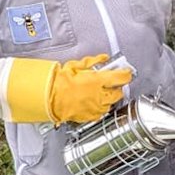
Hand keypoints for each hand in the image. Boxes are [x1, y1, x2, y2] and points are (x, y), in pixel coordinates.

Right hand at [4, 55, 131, 124]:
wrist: (48, 99)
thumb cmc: (58, 83)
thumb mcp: (75, 66)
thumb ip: (93, 62)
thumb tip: (103, 58)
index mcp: (98, 81)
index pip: (122, 77)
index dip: (126, 74)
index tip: (125, 72)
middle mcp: (100, 95)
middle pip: (119, 92)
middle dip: (117, 87)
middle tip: (112, 83)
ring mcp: (96, 107)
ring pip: (111, 104)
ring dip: (109, 98)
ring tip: (100, 93)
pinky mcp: (91, 116)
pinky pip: (101, 113)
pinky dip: (100, 108)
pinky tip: (93, 102)